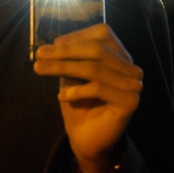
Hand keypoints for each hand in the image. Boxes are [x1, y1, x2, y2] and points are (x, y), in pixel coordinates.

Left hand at [33, 23, 142, 172]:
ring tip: (39, 69)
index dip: (76, 36)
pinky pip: (99, 88)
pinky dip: (76, 90)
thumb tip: (57, 42)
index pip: (102, 34)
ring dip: (63, 67)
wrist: (86, 139)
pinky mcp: (130, 102)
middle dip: (64, 51)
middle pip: (97, 49)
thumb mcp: (71, 75)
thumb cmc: (78, 104)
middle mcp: (131, 69)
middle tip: (40, 54)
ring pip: (95, 68)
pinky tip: (62, 96)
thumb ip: (69, 58)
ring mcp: (134, 85)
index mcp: (120, 57)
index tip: (51, 45)